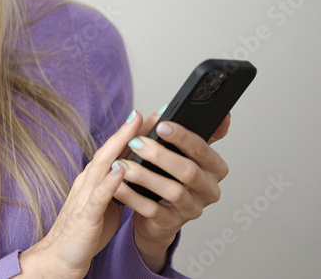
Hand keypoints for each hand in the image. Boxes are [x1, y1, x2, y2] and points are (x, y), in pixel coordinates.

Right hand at [18, 110, 144, 278]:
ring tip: (135, 129)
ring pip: (102, 165)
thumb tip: (139, 171)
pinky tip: (121, 170)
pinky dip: (110, 181)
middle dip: (127, 131)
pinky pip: (99, 197)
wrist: (61, 257)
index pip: (114, 151)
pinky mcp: (85, 216)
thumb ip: (119, 186)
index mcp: (94, 180)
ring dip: (118, 146)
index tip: (150, 116)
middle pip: (108, 150)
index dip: (131, 133)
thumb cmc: (85, 232)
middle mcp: (87, 182)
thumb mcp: (107, 204)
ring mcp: (85, 197)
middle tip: (146, 112)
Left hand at [114, 111, 230, 271]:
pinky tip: (117, 185)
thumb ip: (171, 130)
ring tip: (122, 165)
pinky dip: (133, 196)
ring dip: (145, 176)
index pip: (203, 149)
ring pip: (173, 191)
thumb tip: (166, 108)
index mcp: (214, 168)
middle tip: (136, 142)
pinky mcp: (173, 223)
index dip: (183, 137)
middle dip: (160, 155)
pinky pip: (153, 210)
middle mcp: (209, 189)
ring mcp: (193, 209)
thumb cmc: (166, 175)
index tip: (162, 125)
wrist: (155, 213)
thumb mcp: (173, 152)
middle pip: (189, 171)